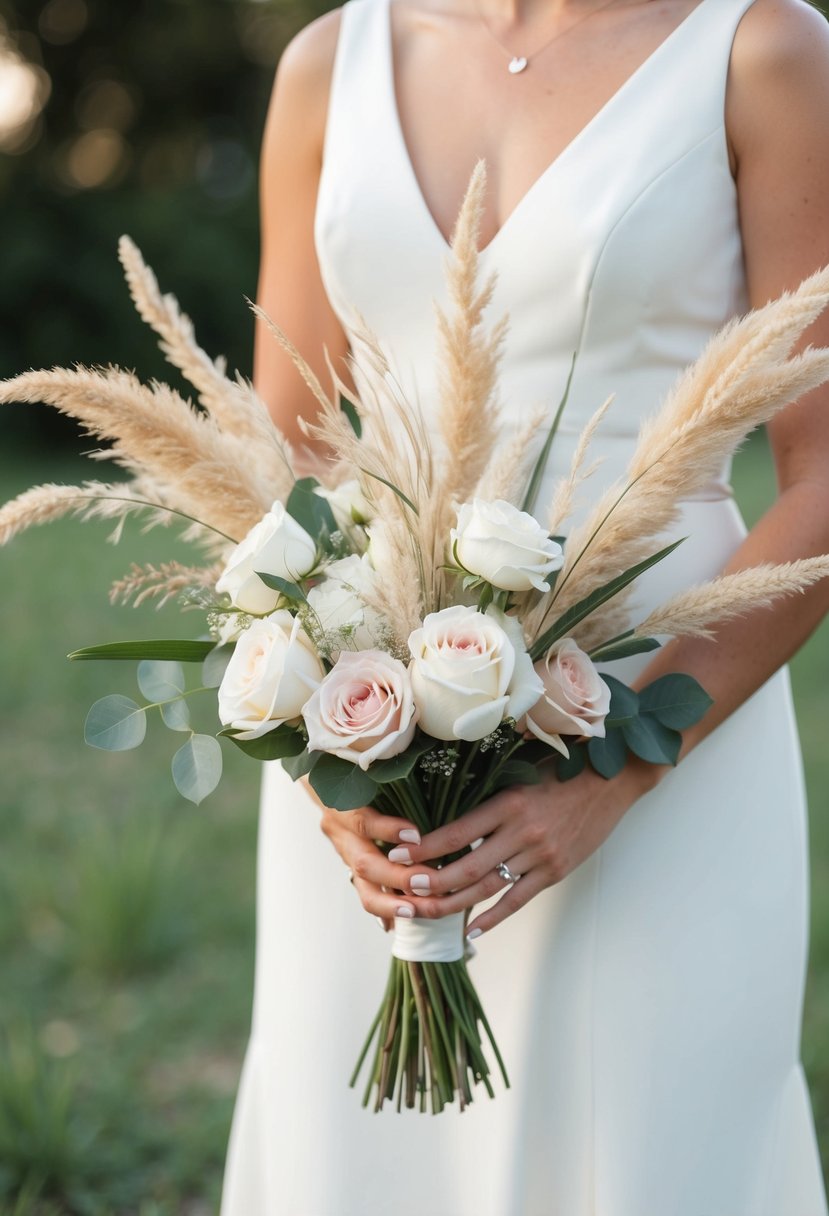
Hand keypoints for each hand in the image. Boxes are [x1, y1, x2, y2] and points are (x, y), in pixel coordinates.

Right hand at [303, 778, 422, 928]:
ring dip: (391, 903)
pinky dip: (385, 910)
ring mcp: (343, 852)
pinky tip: (398, 923)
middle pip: (365, 863)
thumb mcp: (370, 774)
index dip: (388, 830)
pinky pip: (367, 894)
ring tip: (415, 912)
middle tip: (427, 886)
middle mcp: (339, 831)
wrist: (323, 779)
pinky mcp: (350, 867)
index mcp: (344, 805)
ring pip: (362, 887)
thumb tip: (428, 804)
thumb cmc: (358, 772)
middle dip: (398, 878)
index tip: (416, 836)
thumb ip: (392, 786)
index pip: (363, 821)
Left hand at [392, 759, 660, 938]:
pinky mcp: (556, 871)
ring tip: (428, 911)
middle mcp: (523, 832)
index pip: (457, 831)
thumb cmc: (563, 771)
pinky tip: (472, 930)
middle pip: (468, 867)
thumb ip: (489, 794)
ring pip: (489, 888)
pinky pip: (518, 900)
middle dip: (432, 882)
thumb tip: (446, 809)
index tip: (398, 853)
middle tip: (405, 889)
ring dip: (455, 903)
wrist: (611, 782)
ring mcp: (541, 855)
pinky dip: (494, 918)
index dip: (425, 847)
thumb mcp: (521, 774)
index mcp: (509, 802)